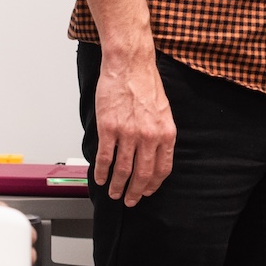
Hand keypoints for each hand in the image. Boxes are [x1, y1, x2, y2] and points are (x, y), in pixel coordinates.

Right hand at [93, 50, 175, 205]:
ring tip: (114, 193)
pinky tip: (99, 177)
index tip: (147, 191)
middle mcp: (149, 137)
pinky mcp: (109, 129)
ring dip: (117, 186)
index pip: (162, 169)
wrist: (130, 65)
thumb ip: (160, 134)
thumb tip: (155, 154)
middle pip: (142, 174)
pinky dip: (101, 171)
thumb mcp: (164, 112)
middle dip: (135, 192)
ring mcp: (128, 134)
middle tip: (130, 200)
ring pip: (123, 170)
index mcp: (166, 133)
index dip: (153, 184)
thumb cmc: (146, 83)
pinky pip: (105, 157)